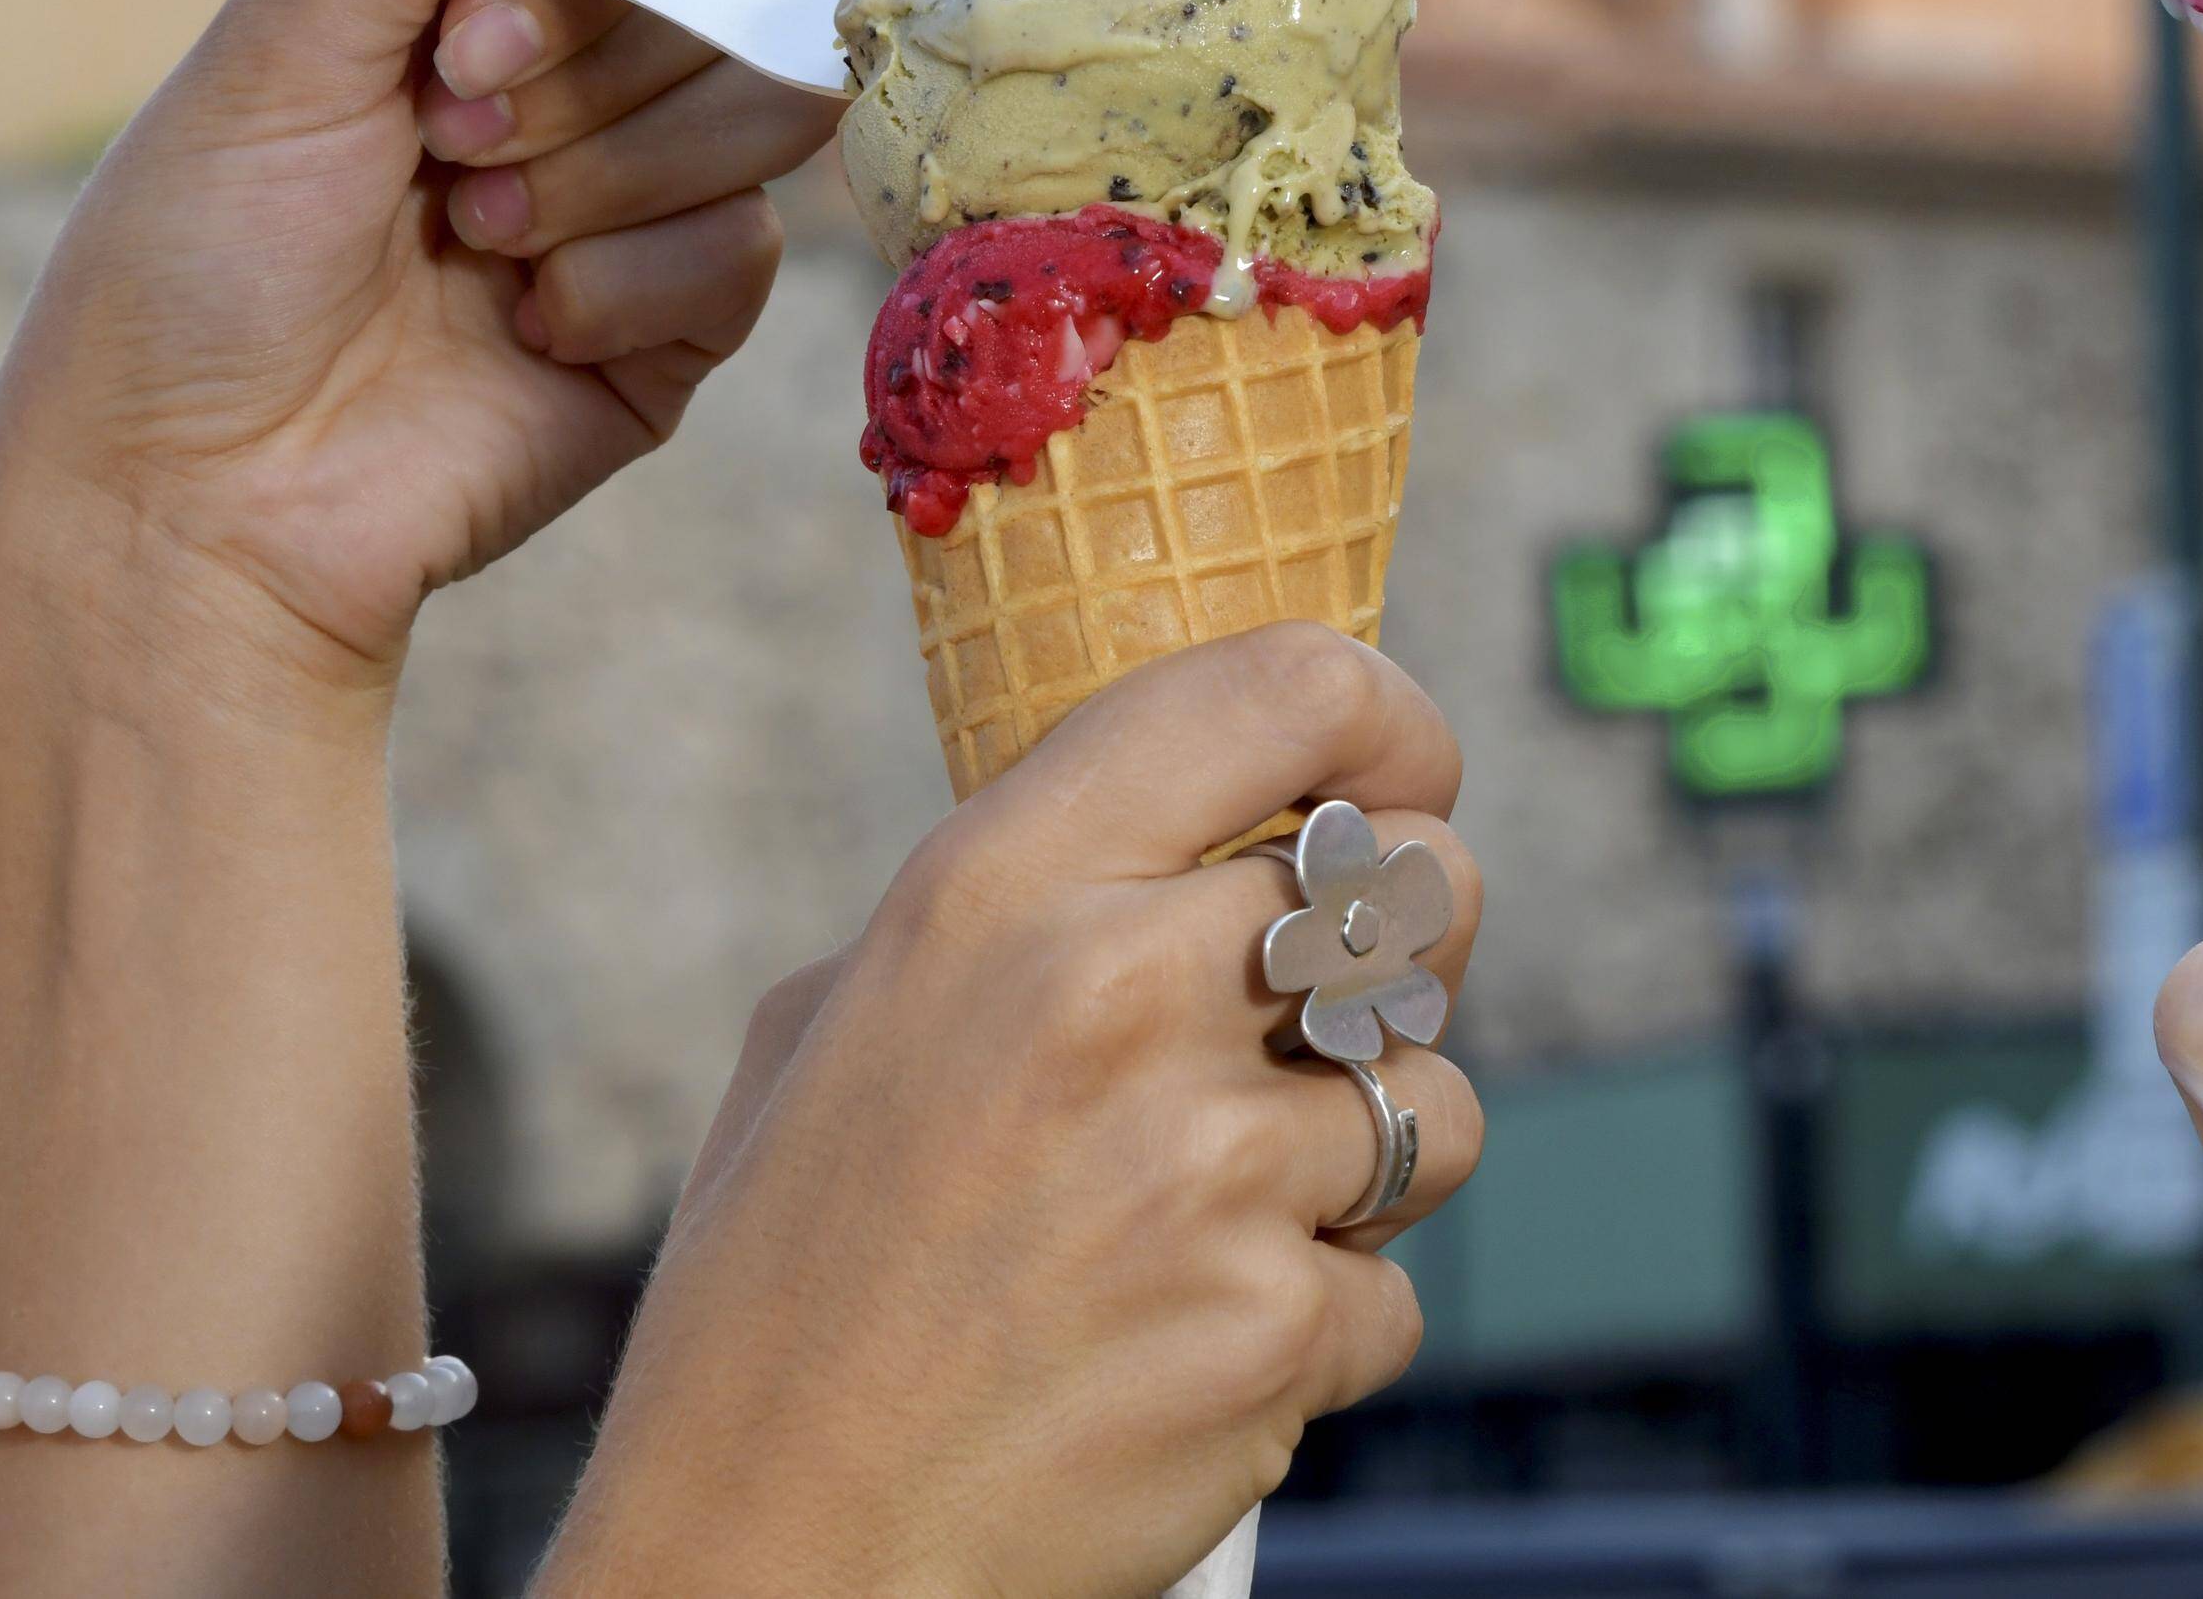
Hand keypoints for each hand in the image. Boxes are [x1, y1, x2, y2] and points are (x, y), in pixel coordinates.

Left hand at [0, 0, 840, 694]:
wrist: (195, 498)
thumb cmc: (199, 263)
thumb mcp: (274, 38)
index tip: (462, 33)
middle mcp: (590, 62)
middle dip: (594, 58)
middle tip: (446, 136)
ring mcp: (647, 190)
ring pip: (768, 101)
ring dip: (603, 171)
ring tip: (470, 239)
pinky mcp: (684, 324)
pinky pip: (745, 249)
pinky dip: (617, 286)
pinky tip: (517, 330)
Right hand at [544, 629, 1487, 1598]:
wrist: (770, 1565)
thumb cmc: (786, 1305)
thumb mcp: (835, 1031)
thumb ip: (1021, 912)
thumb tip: (1188, 841)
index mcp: (998, 890)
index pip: (1281, 691)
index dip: (1385, 724)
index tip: (1397, 776)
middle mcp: (1115, 995)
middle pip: (1418, 883)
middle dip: (1404, 952)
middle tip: (1325, 1025)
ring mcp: (1209, 1167)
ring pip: (1432, 1101)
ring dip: (1360, 1168)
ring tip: (1208, 1230)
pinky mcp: (1275, 1326)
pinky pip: (1392, 1292)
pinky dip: (1314, 1333)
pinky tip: (1180, 1355)